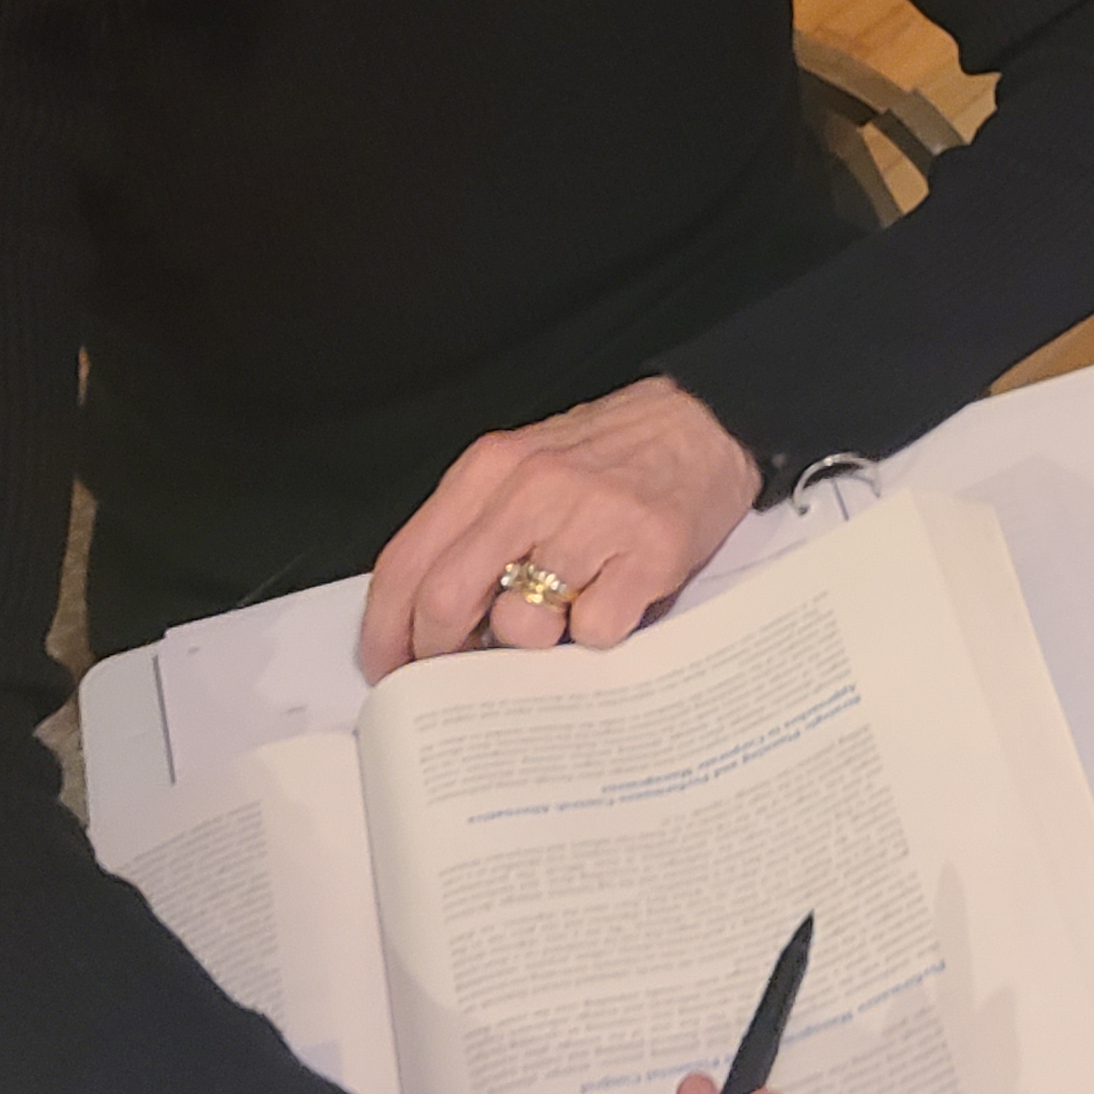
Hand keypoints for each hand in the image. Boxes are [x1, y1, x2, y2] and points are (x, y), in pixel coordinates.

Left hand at [359, 375, 762, 680]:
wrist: (708, 419)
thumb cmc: (613, 452)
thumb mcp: (525, 467)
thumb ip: (476, 527)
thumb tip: (429, 620)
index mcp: (491, 467)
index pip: (407, 560)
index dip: (385, 629)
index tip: (387, 667)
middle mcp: (533, 489)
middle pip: (446, 601)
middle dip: (442, 654)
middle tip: (457, 674)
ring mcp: (592, 520)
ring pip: (522, 626)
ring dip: (534, 642)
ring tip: (564, 611)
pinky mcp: (648, 553)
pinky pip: (594, 632)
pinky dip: (596, 635)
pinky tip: (614, 599)